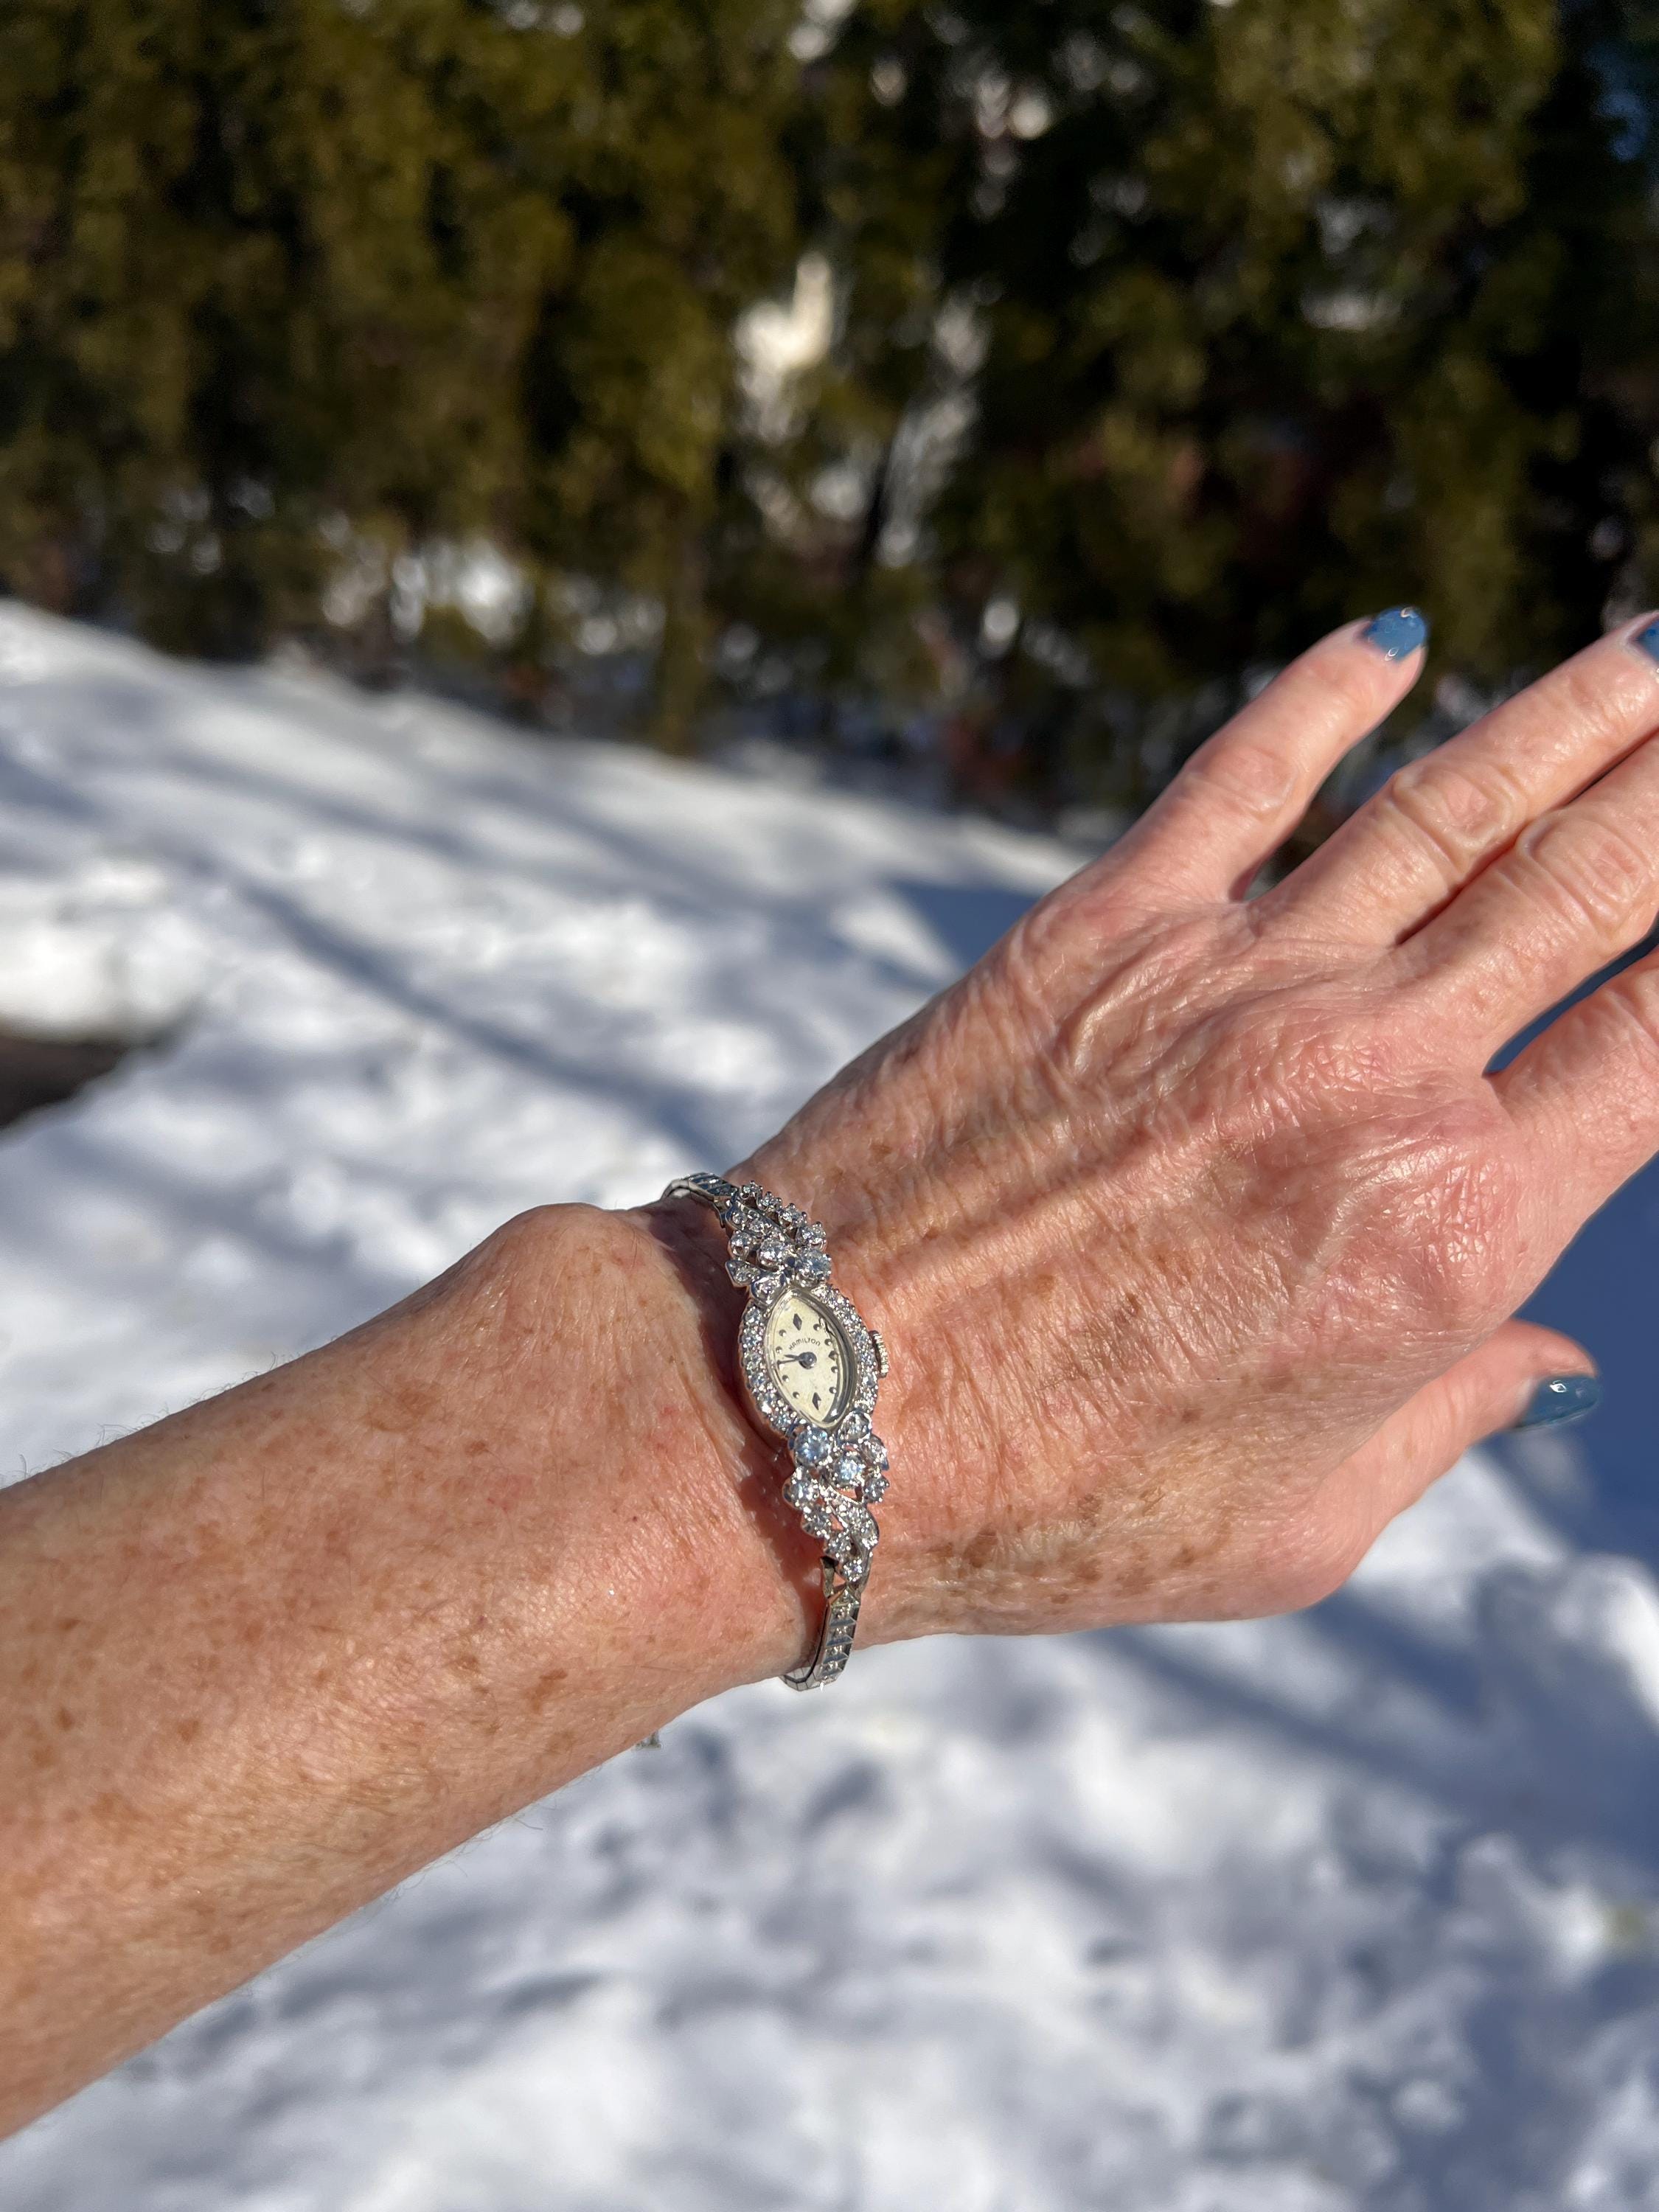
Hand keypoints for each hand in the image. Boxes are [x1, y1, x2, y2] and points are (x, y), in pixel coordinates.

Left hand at [707, 612, 1658, 1642]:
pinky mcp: (1100, 932)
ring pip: (1446, 807)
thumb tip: (1550, 1366)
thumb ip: (1446, 1418)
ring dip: (1567, 718)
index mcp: (1451, 1235)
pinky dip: (1320, 700)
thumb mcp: (1297, 1522)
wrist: (813, 1411)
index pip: (1657, 1041)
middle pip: (1585, 885)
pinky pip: (1240, 779)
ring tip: (1651, 652)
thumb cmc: (1060, 1500)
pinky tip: (1388, 640)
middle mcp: (1369, 1081)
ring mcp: (1232, 986)